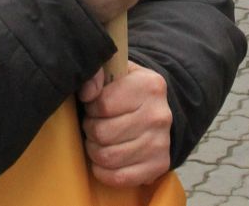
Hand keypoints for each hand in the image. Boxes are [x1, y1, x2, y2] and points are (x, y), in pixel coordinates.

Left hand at [78, 63, 172, 187]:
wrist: (157, 110)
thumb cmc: (128, 90)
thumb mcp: (116, 71)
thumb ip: (97, 72)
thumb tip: (87, 92)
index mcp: (149, 85)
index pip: (103, 104)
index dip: (90, 108)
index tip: (92, 106)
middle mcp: (159, 115)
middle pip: (103, 133)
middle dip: (90, 130)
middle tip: (92, 125)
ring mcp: (160, 143)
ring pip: (108, 157)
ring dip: (94, 151)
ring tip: (97, 141)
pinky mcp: (159, 166)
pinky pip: (119, 178)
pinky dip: (103, 172)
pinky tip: (102, 161)